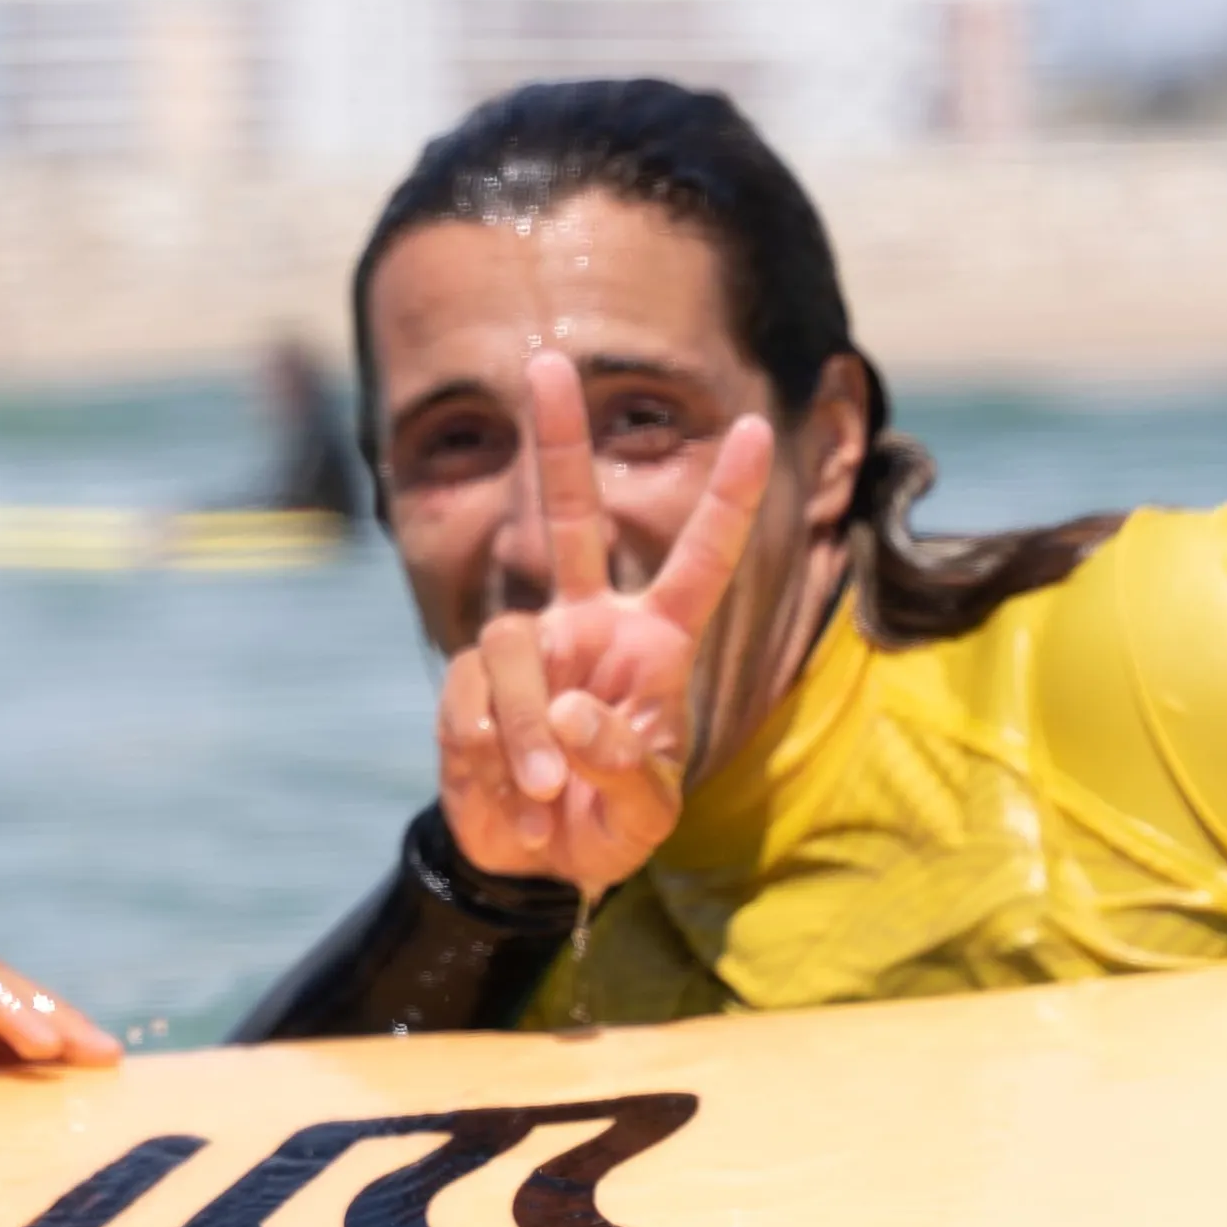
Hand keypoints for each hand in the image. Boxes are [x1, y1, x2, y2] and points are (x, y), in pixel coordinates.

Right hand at [438, 351, 772, 893]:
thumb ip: (627, 766)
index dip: (728, 498)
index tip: (758, 427)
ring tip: (543, 793)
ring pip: (510, 643)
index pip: (699, 561)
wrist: (534, 865)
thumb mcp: (647, 814)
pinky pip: (469, 696)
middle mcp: (588, 626)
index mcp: (655, 644)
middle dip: (557, 440)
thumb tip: (573, 709)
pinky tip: (507, 790)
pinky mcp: (468, 685)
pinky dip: (489, 750)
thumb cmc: (610, 825)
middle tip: (545, 361)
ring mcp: (526, 651)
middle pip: (571, 518)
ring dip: (526, 729)